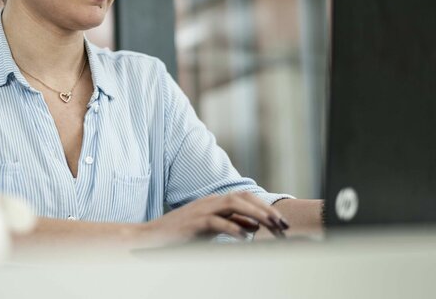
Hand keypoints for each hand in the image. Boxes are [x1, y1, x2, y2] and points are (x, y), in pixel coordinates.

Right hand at [140, 192, 289, 245]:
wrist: (153, 237)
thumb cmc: (182, 234)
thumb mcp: (212, 228)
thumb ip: (232, 224)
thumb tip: (254, 226)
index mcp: (215, 201)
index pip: (246, 197)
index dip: (265, 207)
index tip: (281, 221)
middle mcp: (211, 201)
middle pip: (243, 197)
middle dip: (265, 209)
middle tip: (282, 224)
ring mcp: (202, 210)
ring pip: (233, 204)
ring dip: (255, 214)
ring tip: (270, 226)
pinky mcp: (194, 223)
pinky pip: (218, 222)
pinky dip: (234, 228)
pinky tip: (246, 237)